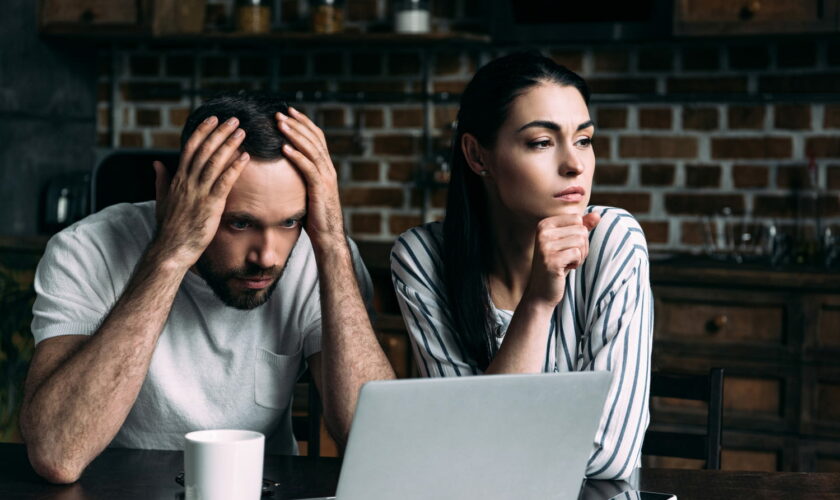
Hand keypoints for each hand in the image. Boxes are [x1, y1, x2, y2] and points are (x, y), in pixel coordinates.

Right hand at [151, 116, 248, 268]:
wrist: (171, 248)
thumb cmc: (169, 227)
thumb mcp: (161, 200)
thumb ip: (161, 180)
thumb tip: (156, 163)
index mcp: (177, 178)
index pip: (190, 148)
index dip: (202, 132)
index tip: (213, 119)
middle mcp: (187, 181)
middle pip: (204, 150)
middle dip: (219, 132)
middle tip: (233, 119)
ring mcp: (198, 193)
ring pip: (214, 162)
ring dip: (228, 145)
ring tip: (241, 132)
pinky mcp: (210, 205)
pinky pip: (224, 182)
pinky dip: (234, 168)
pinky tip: (245, 157)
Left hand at [276, 107, 345, 246]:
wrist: (328, 236)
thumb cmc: (316, 217)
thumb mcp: (309, 192)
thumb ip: (302, 177)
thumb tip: (286, 169)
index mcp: (326, 167)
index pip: (317, 138)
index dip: (304, 123)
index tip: (289, 112)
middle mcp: (328, 169)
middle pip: (314, 139)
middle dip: (297, 124)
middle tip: (280, 112)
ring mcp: (326, 178)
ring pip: (311, 149)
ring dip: (294, 134)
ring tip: (280, 124)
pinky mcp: (320, 188)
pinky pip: (308, 168)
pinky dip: (296, 156)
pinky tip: (284, 147)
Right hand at [523, 212, 600, 307]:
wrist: (541, 292)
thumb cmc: (557, 265)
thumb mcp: (569, 243)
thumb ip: (581, 227)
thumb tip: (597, 215)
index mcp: (544, 224)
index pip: (577, 219)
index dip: (580, 234)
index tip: (567, 247)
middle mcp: (542, 232)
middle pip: (581, 230)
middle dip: (582, 246)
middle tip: (569, 258)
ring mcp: (545, 246)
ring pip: (581, 241)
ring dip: (581, 255)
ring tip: (567, 263)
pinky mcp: (551, 259)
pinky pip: (578, 254)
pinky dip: (577, 263)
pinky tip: (565, 269)